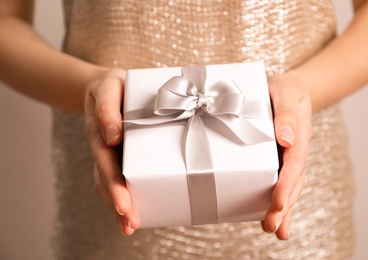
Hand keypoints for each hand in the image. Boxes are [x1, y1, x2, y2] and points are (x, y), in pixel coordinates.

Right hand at [84, 68, 139, 235]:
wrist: (110, 86)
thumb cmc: (114, 86)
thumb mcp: (110, 86)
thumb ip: (107, 106)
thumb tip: (113, 135)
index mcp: (100, 130)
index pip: (105, 160)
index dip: (114, 182)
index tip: (124, 201)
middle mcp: (103, 146)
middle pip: (106, 178)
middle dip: (117, 201)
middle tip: (130, 221)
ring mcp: (110, 153)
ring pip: (109, 183)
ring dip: (118, 206)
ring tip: (129, 226)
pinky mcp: (120, 157)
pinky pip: (118, 179)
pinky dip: (123, 198)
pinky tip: (130, 216)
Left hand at [261, 73, 311, 239]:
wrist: (288, 89)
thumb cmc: (285, 90)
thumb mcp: (286, 93)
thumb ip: (286, 114)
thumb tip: (287, 140)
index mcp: (299, 136)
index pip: (293, 164)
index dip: (285, 184)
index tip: (277, 203)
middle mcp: (295, 151)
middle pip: (293, 182)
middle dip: (283, 206)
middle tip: (272, 226)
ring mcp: (288, 157)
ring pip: (289, 186)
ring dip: (282, 209)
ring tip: (273, 230)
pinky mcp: (278, 159)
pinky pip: (281, 180)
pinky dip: (279, 199)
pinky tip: (273, 216)